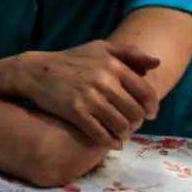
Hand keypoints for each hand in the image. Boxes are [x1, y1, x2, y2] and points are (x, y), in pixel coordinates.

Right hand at [14, 41, 160, 148]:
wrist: (35, 72)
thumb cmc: (70, 59)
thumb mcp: (99, 47)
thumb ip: (130, 53)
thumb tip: (156, 64)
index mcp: (113, 65)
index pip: (146, 92)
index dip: (152, 107)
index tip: (150, 114)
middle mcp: (104, 81)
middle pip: (134, 112)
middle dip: (137, 122)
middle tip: (132, 125)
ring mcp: (89, 97)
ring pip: (120, 125)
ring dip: (124, 133)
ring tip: (121, 133)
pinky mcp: (75, 112)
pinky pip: (100, 133)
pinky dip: (110, 142)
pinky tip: (112, 143)